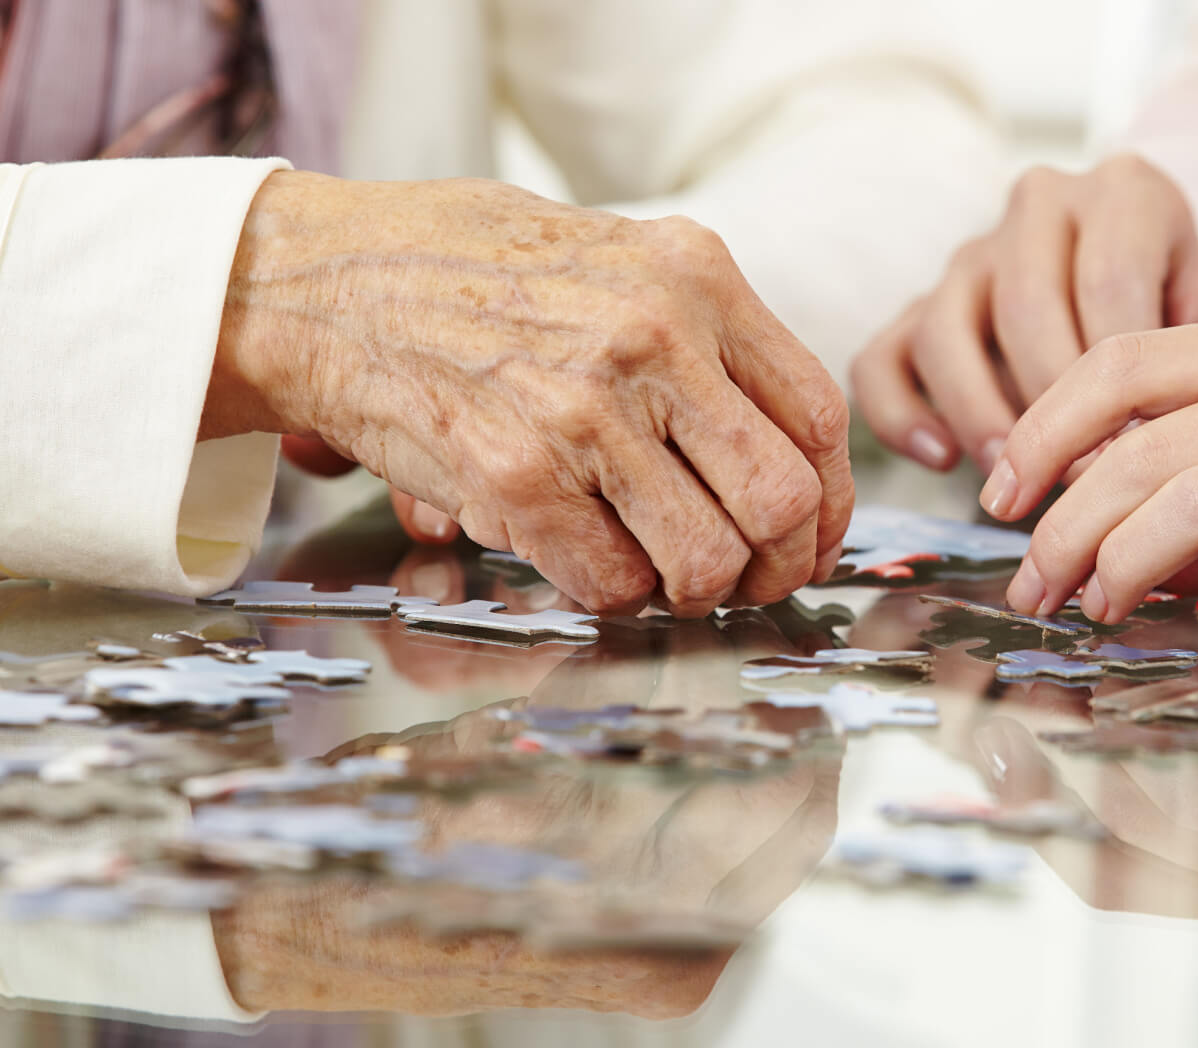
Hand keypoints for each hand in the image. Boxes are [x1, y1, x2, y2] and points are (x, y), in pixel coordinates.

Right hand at [206, 171, 852, 616]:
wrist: (323, 280)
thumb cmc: (468, 271)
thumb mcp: (613, 257)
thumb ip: (703, 336)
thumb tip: (780, 451)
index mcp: (694, 275)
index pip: (819, 416)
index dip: (831, 500)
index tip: (812, 533)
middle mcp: (654, 338)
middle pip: (782, 499)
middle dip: (779, 565)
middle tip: (750, 580)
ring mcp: (584, 410)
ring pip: (705, 559)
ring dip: (693, 592)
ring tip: (664, 577)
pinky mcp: (515, 476)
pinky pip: (610, 583)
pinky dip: (613, 597)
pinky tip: (589, 564)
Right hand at [851, 155, 1197, 472]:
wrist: (1144, 295)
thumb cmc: (1190, 325)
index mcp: (1125, 193)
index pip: (1110, 284)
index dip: (1121, 384)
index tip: (1138, 457)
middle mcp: (1039, 205)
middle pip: (1026, 305)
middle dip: (1052, 406)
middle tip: (1081, 481)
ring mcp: (968, 255)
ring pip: (945, 328)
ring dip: (978, 415)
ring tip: (1014, 479)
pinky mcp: (914, 309)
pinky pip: (879, 360)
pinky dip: (900, 415)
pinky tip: (942, 460)